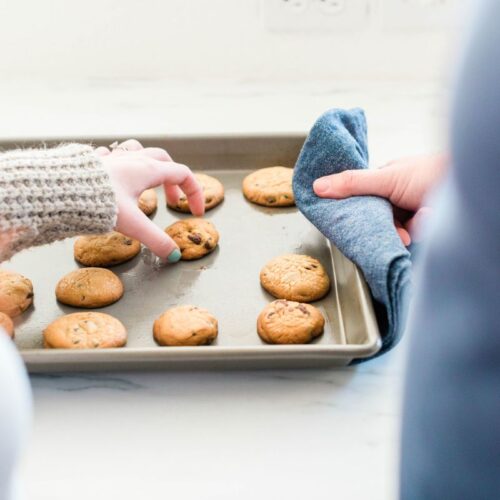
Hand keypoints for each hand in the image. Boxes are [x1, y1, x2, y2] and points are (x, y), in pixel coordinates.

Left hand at [96, 139, 203, 261]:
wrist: (62, 189)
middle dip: (174, 181)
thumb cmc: (99, 202)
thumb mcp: (133, 225)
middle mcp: (133, 159)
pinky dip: (124, 164)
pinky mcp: (97, 161)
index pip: (183, 174)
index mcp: (148, 170)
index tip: (195, 212)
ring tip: (150, 182)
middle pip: (164, 160)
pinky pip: (115, 155)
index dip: (195, 193)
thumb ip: (157, 240)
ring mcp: (114, 157)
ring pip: (140, 150)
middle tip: (174, 201)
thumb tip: (175, 255)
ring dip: (150, 164)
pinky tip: (119, 176)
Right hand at [312, 154, 447, 245]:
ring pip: (394, 229)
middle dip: (382, 225)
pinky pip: (412, 236)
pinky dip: (418, 232)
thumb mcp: (387, 178)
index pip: (362, 194)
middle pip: (377, 216)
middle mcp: (399, 195)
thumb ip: (353, 184)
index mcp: (388, 179)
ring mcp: (413, 211)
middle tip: (390, 228)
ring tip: (411, 228)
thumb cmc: (433, 173)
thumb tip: (317, 186)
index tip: (345, 219)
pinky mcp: (425, 227)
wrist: (468, 192)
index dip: (354, 207)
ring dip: (402, 230)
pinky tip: (425, 224)